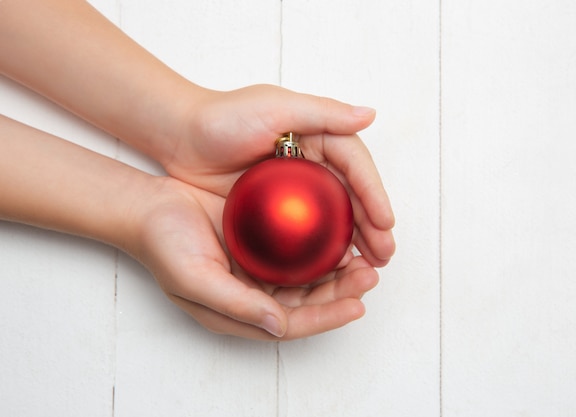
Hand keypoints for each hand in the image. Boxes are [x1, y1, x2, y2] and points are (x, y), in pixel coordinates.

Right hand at [131, 177, 378, 339]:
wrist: (150, 207)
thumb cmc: (164, 246)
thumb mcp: (194, 281)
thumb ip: (237, 306)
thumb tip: (280, 326)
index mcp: (239, 312)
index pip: (292, 324)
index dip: (327, 318)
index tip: (358, 306)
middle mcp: (253, 294)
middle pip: (307, 303)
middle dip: (341, 294)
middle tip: (369, 275)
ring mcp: (258, 268)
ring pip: (307, 278)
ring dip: (336, 272)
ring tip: (363, 259)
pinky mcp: (260, 241)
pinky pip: (297, 250)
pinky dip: (318, 247)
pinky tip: (337, 236)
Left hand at [163, 84, 395, 266]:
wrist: (179, 137)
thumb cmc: (223, 117)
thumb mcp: (274, 107)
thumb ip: (322, 112)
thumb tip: (369, 115)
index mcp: (319, 136)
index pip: (356, 166)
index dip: (374, 194)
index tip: (386, 223)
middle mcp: (313, 162)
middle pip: (351, 196)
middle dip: (372, 225)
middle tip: (384, 254)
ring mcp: (295, 188)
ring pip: (334, 217)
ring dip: (354, 241)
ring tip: (368, 267)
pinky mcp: (275, 209)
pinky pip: (306, 231)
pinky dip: (322, 247)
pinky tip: (331, 266)